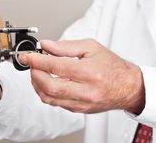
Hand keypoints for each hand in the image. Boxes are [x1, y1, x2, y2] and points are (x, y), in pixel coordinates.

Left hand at [20, 39, 144, 113]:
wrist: (128, 87)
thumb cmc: (112, 66)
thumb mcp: (91, 47)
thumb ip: (66, 46)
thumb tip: (46, 45)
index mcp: (89, 72)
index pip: (56, 66)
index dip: (37, 60)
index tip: (27, 56)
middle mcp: (86, 90)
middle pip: (49, 86)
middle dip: (35, 74)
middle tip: (32, 64)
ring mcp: (82, 103)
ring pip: (49, 98)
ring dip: (37, 85)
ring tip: (38, 72)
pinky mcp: (79, 110)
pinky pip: (56, 103)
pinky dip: (47, 92)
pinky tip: (47, 82)